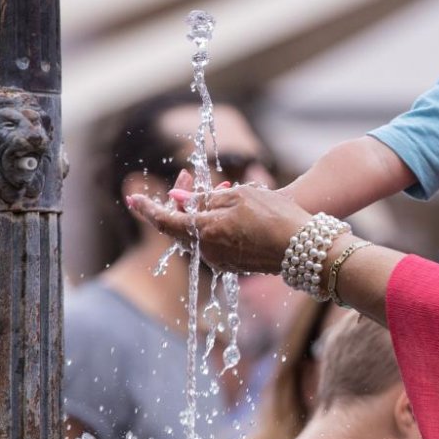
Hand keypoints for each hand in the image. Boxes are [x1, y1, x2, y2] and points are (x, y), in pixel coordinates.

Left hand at [127, 170, 311, 275]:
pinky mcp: (235, 263)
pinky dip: (215, 223)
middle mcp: (208, 252)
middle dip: (182, 199)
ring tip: (219, 187)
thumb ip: (205, 198)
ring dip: (201, 210)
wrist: (306, 247)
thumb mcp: (239, 196)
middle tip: (186, 175)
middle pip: (182, 225)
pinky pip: (214, 241)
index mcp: (205, 233)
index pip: (165, 220)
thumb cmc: (275, 217)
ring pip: (199, 232)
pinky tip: (230, 206)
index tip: (132, 198)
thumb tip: (179, 200)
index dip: (147, 208)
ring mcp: (221, 260)